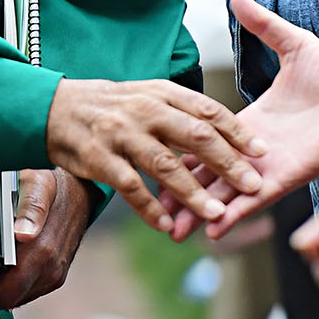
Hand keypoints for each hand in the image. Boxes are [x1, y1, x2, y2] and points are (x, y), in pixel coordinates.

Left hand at [0, 169, 94, 308]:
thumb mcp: (38, 185)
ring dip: (0, 285)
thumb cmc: (53, 186)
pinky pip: (27, 290)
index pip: (6, 293)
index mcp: (43, 252)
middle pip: (8, 299)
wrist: (81, 191)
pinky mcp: (55, 277)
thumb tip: (23, 233)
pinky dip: (13, 281)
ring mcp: (54, 276)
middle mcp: (51, 270)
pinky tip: (6, 261)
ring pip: (17, 298)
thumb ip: (31, 208)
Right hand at [46, 77, 264, 231]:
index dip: (237, 132)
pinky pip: (130, 187)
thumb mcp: (148, 95)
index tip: (262, 151)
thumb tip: (227, 135)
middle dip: (227, 163)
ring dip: (193, 193)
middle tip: (253, 185)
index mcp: (161, 93)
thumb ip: (183, 112)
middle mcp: (144, 111)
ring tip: (215, 214)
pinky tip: (167, 225)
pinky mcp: (100, 159)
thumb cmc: (113, 106)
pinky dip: (150, 208)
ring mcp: (121, 135)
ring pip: (165, 165)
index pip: (208, 111)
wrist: (55, 107)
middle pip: (194, 136)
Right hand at [165, 0, 318, 240]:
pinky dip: (233, 215)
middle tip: (153, 203)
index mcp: (252, 122)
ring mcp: (268, 167)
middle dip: (183, 190)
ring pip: (226, 193)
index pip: (206, 139)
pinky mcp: (285, 179)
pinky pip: (253, 201)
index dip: (181, 148)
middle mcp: (255, 150)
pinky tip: (211, 228)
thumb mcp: (290, 44)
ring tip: (174, 228)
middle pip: (209, 172)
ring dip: (200, 209)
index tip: (154, 154)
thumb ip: (262, 24)